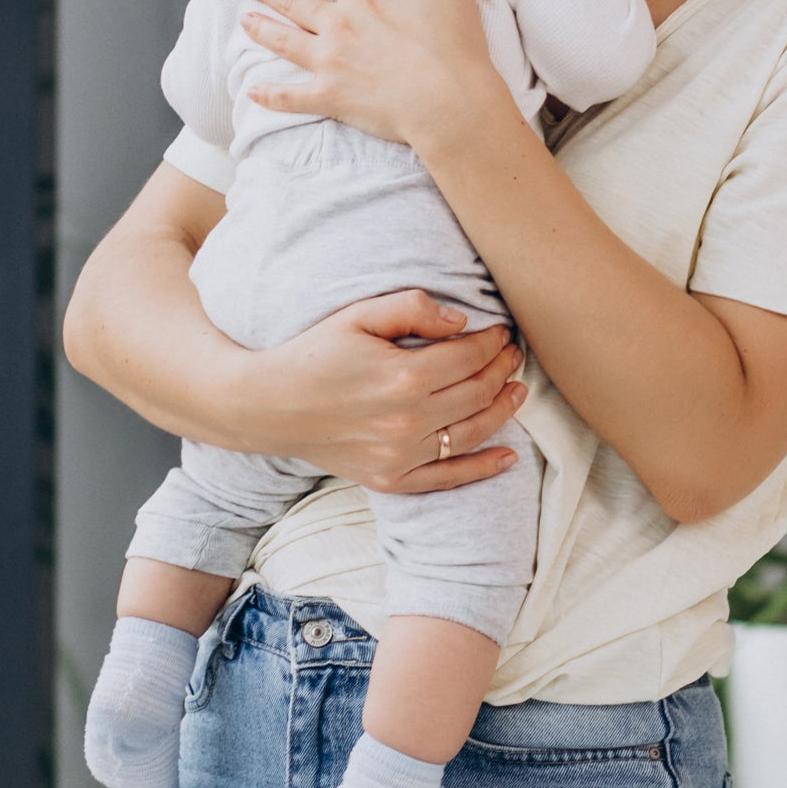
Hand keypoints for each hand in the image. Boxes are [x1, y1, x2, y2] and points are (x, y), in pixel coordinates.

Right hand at [224, 290, 527, 493]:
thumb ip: (411, 308)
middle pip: (477, 393)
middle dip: (503, 369)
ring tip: (518, 390)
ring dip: (503, 410)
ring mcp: (400, 455)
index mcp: (403, 376)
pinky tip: (508, 456)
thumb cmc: (313, 354)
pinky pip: (447, 478)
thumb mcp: (357, 316)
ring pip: (471, 433)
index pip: (470, 357)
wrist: (268, 406)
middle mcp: (407, 420)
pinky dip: (483, 468)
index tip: (500, 331)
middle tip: (512, 354)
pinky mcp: (391, 479)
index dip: (493, 342)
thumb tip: (461, 320)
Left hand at [240, 0, 508, 155]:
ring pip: (284, 40)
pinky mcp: (332, 97)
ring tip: (244, 19)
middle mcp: (339, 25)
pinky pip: (292, 96)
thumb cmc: (455, 45)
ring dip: (261, 28)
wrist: (451, 104)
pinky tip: (253, 90)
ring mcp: (331, 63)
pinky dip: (270, 94)